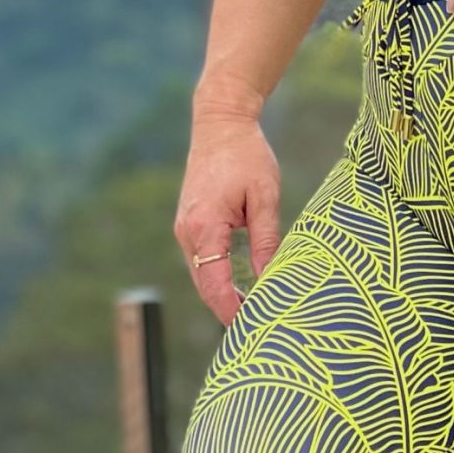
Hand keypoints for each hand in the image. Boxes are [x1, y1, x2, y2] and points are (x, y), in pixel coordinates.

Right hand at [173, 116, 281, 326]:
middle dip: (226, 308)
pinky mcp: (188, 223)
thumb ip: (266, 240)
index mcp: (204, 226)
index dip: (231, 310)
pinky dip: (217, 275)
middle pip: (205, 284)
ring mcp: (184, 228)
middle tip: (256, 327)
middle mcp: (186, 232)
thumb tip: (270, 279)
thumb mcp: (264, 196)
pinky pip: (201, 258)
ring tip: (253, 310)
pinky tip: (239, 284)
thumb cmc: (247, 155)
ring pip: (202, 273)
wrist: (220, 123)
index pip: (214, 284)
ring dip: (222, 293)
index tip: (250, 329)